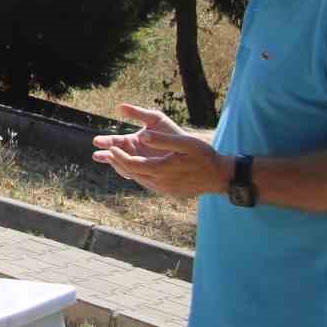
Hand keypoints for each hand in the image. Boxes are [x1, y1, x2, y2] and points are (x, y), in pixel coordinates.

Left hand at [92, 104, 229, 198]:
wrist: (220, 177)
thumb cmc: (204, 156)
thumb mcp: (186, 143)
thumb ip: (163, 140)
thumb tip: (142, 134)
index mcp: (162, 170)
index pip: (132, 164)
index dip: (119, 156)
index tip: (110, 146)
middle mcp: (161, 183)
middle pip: (132, 173)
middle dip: (118, 163)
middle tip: (106, 153)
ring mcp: (165, 189)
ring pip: (139, 180)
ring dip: (126, 170)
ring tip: (117, 159)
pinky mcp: (169, 192)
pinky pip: (148, 184)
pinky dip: (138, 175)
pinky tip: (137, 168)